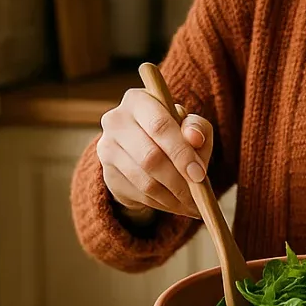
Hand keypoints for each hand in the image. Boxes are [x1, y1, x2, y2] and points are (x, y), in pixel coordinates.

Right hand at [95, 87, 213, 219]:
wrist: (142, 150)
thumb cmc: (172, 132)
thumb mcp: (189, 126)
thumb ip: (197, 127)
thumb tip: (195, 138)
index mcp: (137, 100)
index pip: (159, 126)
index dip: (181, 152)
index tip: (199, 175)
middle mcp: (115, 121)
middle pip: (150, 157)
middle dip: (179, 181)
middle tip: (198, 195)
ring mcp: (107, 148)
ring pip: (145, 181)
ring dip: (172, 197)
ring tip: (191, 204)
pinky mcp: (107, 174)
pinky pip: (139, 195)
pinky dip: (162, 204)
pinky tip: (176, 204)